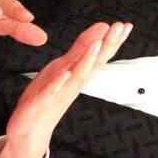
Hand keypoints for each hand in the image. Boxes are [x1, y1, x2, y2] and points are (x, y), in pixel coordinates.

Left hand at [0, 21, 132, 157]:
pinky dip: (60, 83)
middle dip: (107, 46)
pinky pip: (53, 91)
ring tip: (97, 45)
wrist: (32, 130)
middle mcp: (74, 83)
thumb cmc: (48, 97)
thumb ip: (81, 49)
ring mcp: (60, 93)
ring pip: (77, 76)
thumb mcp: (64, 66)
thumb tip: (100, 30)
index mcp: (78, 74)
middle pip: (94, 63)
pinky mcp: (43, 102)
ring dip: (88, 61)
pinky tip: (66, 75)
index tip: (125, 26)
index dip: (113, 40)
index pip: (99, 55)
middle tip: (119, 29)